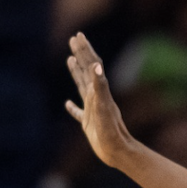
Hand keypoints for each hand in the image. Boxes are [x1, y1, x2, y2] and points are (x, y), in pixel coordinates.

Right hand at [64, 32, 132, 167]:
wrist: (118, 152)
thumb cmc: (111, 131)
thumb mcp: (104, 106)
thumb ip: (100, 86)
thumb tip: (97, 65)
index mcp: (98, 91)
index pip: (92, 65)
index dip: (84, 50)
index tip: (78, 35)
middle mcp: (96, 97)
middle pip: (88, 70)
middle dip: (81, 54)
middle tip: (74, 38)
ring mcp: (92, 110)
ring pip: (82, 86)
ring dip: (76, 72)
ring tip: (70, 60)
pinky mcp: (89, 123)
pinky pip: (78, 112)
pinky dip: (72, 107)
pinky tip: (68, 104)